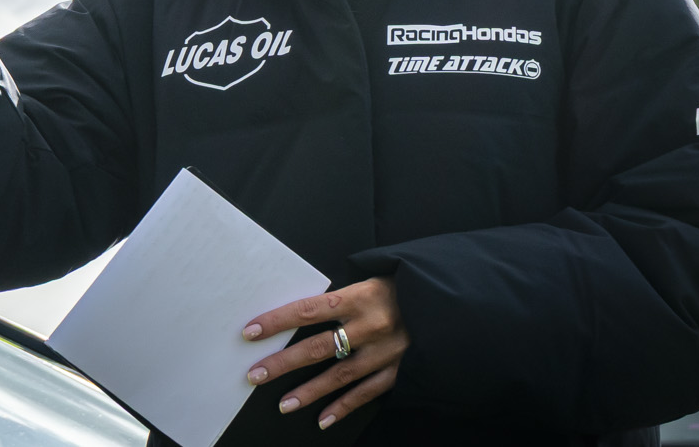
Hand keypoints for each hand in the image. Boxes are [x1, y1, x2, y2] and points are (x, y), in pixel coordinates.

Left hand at [241, 277, 406, 430]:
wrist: (448, 302)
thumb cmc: (403, 287)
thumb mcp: (372, 279)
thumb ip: (342, 298)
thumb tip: (304, 312)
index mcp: (361, 296)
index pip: (309, 309)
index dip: (278, 321)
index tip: (251, 332)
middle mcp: (371, 326)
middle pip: (318, 347)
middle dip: (284, 362)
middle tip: (256, 374)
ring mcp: (386, 352)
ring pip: (340, 376)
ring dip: (309, 392)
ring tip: (283, 404)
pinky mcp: (400, 371)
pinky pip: (367, 393)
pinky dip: (344, 407)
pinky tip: (323, 419)